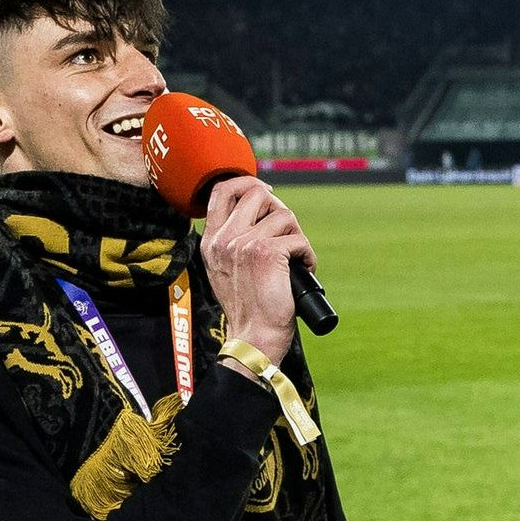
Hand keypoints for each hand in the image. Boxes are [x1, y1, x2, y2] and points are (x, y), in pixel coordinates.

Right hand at [201, 175, 315, 365]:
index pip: (221, 191)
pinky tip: (303, 270)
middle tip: (286, 235)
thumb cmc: (248, 308)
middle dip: (279, 210)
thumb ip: (234, 241)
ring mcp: (244, 244)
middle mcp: (224, 239)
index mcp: (211, 242)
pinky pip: (298, 239)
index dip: (246, 182)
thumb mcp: (226, 269)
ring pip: (284, 215)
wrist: (253, 337)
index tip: (266, 192)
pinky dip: (307, 255)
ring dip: (296, 237)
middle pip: (257, 193)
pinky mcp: (268, 253)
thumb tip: (263, 210)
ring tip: (294, 260)